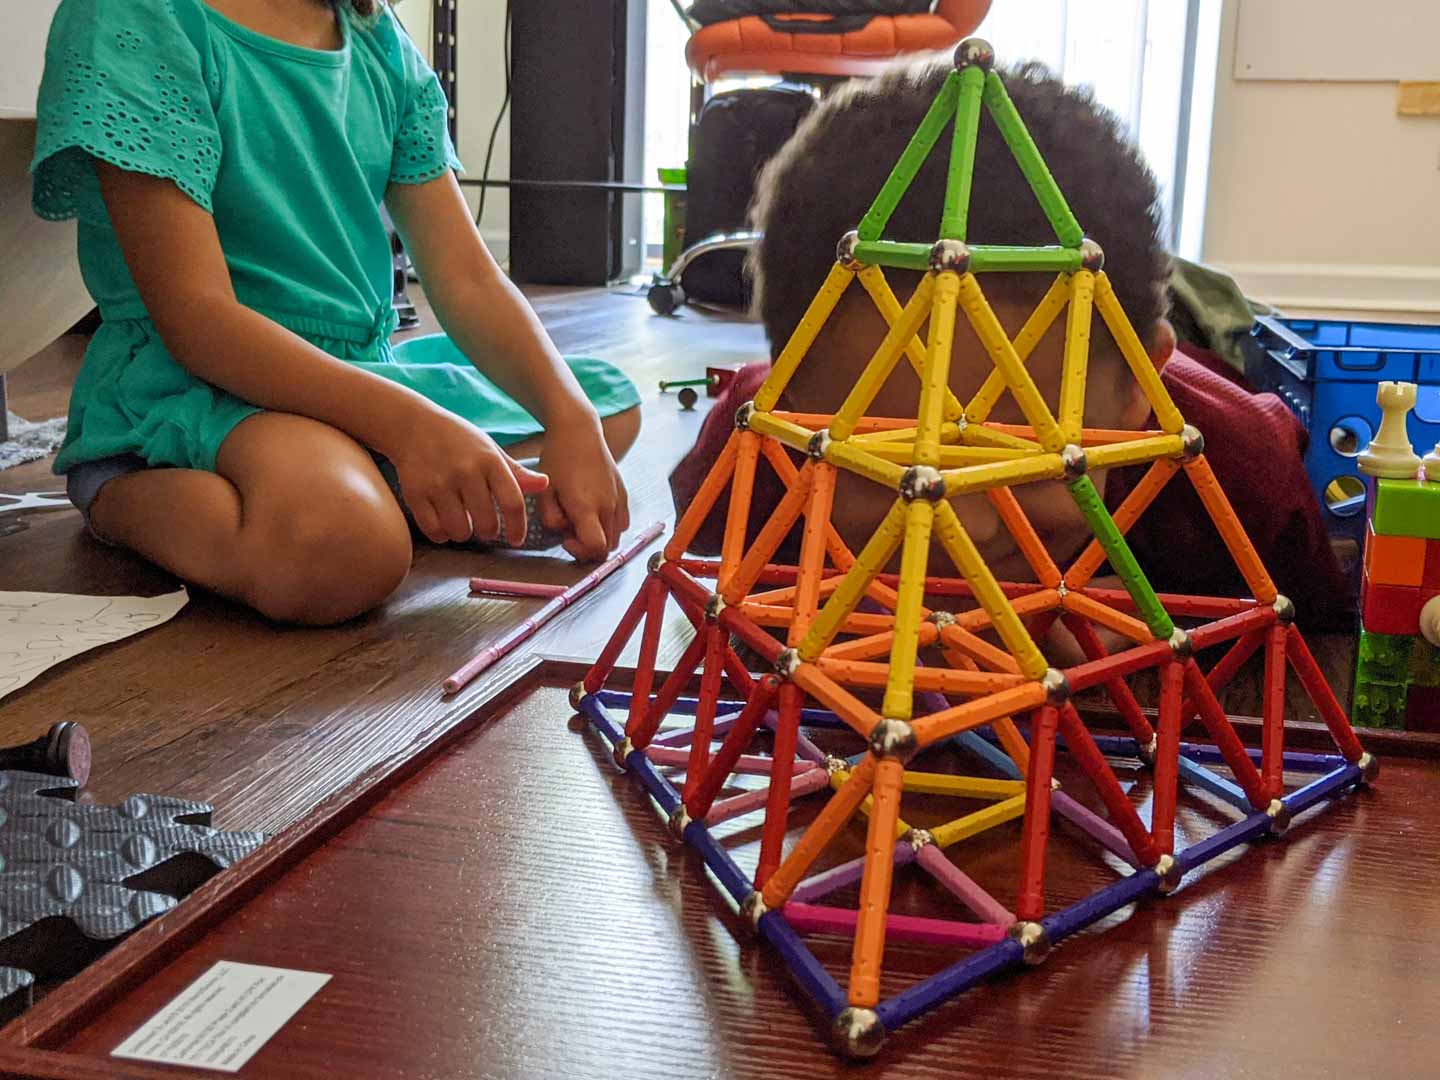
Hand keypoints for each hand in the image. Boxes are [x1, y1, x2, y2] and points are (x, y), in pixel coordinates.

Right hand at [388, 407, 548, 544]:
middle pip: (487, 522)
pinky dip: (442, 534)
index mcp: (489, 460)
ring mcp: (439, 483)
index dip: (518, 527)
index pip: (512, 502)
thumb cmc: (459, 440)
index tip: (516, 539)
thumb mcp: (490, 449)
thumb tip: (545, 484)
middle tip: (486, 527)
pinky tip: (444, 523)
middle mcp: (465, 471)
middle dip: (489, 532)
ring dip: (465, 533)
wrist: (413, 425)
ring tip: (463, 522)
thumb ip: (515, 472)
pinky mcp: (415, 493)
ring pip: (460, 531)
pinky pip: (435, 531)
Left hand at [535, 423, 629, 560]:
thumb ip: (550, 518)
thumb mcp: (544, 490)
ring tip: (582, 520)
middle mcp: (607, 506)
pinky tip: (594, 511)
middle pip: (607, 548)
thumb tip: (563, 531)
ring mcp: (619, 500)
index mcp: (586, 507)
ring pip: (616, 538)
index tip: (566, 538)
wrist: (580, 431)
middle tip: (570, 529)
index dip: (580, 552)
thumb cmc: (559, 458)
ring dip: (599, 537)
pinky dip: (610, 526)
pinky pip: (622, 523)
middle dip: (587, 546)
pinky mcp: (624, 494)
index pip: (596, 548)